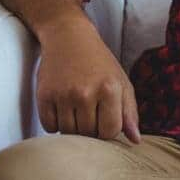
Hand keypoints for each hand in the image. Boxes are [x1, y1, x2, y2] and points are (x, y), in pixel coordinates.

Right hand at [35, 19, 140, 142]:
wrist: (69, 39)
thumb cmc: (100, 63)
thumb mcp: (121, 82)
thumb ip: (129, 112)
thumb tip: (135, 140)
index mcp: (109, 89)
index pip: (110, 131)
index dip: (108, 131)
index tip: (106, 122)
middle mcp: (85, 93)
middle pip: (88, 134)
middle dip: (91, 130)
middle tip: (91, 114)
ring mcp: (62, 95)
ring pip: (68, 132)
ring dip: (73, 127)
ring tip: (77, 110)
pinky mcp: (43, 96)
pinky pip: (49, 126)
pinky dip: (55, 124)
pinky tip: (63, 109)